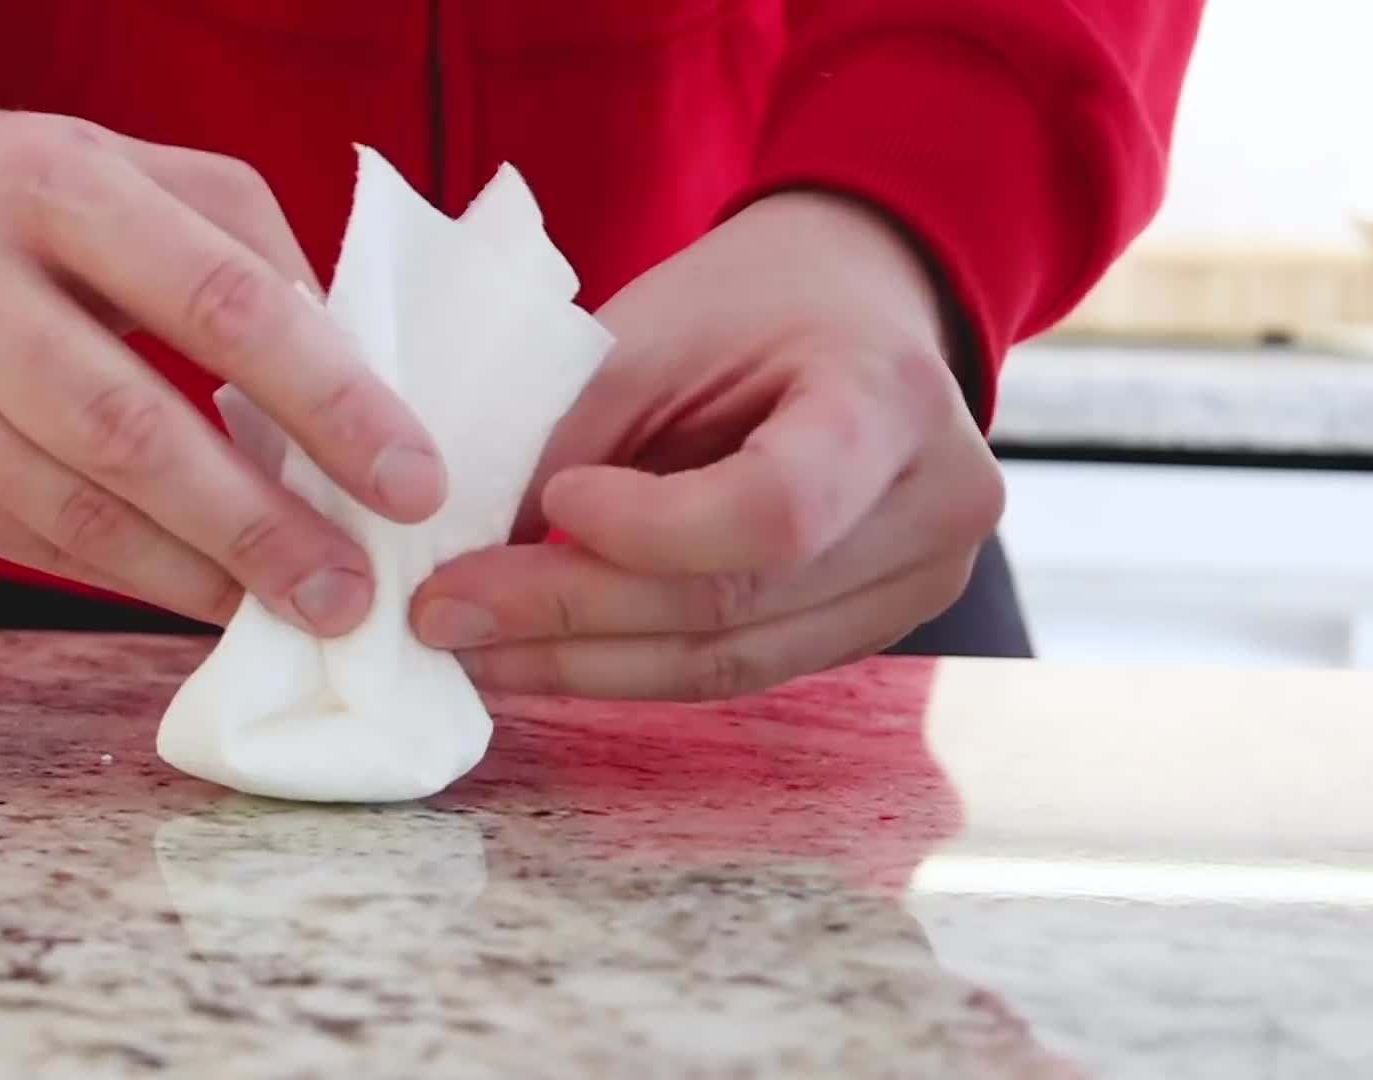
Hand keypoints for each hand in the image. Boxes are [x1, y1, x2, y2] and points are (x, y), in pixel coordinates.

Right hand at [0, 65, 444, 632]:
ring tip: (284, 611)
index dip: (328, 399)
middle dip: (260, 524)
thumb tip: (356, 384)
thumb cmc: (10, 197)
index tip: (412, 478)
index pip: (219, 300)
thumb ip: (243, 255)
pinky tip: (192, 592)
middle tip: (354, 591)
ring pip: (68, 505)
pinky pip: (18, 539)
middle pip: (131, 427)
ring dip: (193, 574)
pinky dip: (120, 575)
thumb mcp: (123, 176)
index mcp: (53, 181)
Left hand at [410, 191, 1003, 699]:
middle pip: (735, 607)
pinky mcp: (871, 630)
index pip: (775, 511)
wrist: (857, 308)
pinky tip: (540, 653)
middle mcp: (933, 511)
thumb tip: (470, 558)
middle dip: (571, 617)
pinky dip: (629, 667)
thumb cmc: (753, 301)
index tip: (551, 499)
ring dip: (584, 666)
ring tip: (472, 650)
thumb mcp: (656, 327)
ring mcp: (917, 587)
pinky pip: (737, 670)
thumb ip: (575, 436)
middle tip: (442, 614)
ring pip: (729, 665)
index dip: (648, 530)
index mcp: (890, 401)